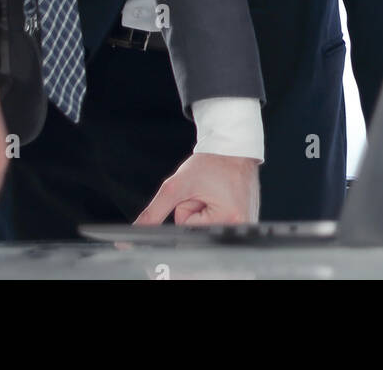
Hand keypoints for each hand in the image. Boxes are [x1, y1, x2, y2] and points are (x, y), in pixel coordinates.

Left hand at [134, 153, 260, 226]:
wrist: (234, 148)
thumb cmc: (213, 161)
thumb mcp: (177, 186)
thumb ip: (153, 212)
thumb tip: (136, 231)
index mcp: (228, 219)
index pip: (190, 233)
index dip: (186, 212)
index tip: (196, 196)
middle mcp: (241, 225)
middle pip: (199, 234)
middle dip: (194, 216)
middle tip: (205, 194)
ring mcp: (246, 223)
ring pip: (207, 230)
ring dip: (204, 215)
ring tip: (212, 195)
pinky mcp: (246, 220)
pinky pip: (220, 225)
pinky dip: (215, 213)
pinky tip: (220, 198)